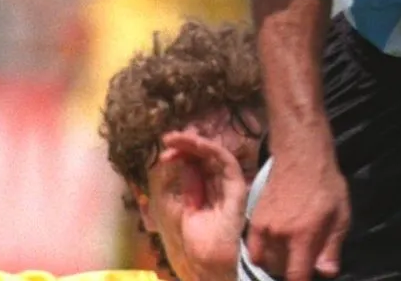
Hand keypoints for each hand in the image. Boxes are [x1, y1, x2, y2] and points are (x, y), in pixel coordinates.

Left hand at [158, 130, 249, 276]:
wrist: (208, 262)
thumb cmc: (198, 242)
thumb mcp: (187, 206)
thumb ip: (188, 185)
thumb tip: (180, 161)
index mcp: (209, 190)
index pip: (197, 164)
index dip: (182, 155)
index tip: (164, 153)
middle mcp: (220, 185)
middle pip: (204, 156)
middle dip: (185, 145)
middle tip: (167, 140)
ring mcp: (229, 184)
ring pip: (214, 154)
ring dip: (194, 142)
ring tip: (175, 139)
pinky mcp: (236, 187)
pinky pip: (226, 161)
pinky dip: (210, 148)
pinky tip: (195, 144)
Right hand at [245, 146, 350, 280]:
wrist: (300, 158)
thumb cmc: (326, 185)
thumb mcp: (341, 216)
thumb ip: (332, 248)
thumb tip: (326, 273)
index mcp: (303, 235)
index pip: (296, 276)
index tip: (304, 279)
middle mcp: (279, 234)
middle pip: (280, 270)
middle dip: (292, 270)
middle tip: (304, 259)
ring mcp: (264, 227)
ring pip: (267, 260)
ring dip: (278, 262)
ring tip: (291, 253)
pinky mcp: (254, 220)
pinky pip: (253, 249)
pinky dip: (262, 254)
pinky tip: (274, 249)